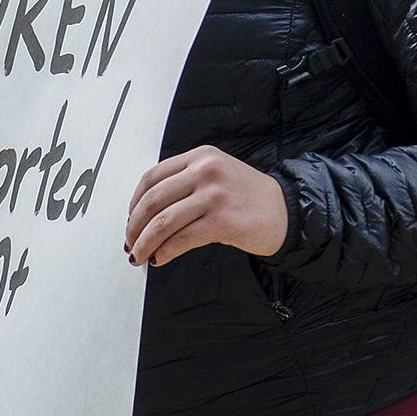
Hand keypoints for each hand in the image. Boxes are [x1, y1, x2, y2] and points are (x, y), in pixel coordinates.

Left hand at [124, 146, 290, 267]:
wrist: (286, 211)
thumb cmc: (250, 197)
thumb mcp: (217, 175)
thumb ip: (185, 183)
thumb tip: (146, 212)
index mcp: (201, 156)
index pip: (153, 177)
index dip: (134, 201)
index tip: (131, 218)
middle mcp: (206, 171)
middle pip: (152, 200)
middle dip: (134, 226)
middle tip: (130, 241)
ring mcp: (215, 195)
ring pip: (162, 222)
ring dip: (144, 243)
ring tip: (139, 255)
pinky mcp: (223, 221)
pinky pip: (181, 239)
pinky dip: (164, 252)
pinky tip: (160, 258)